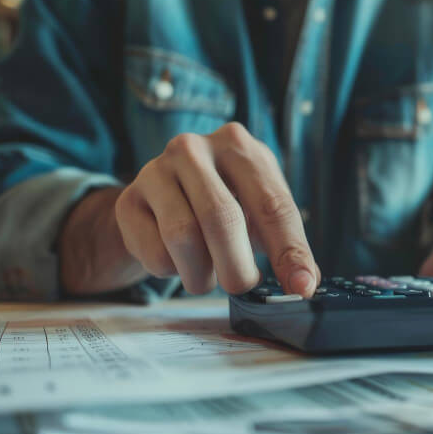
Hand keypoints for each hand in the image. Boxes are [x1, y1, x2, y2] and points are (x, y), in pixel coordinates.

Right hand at [61, 123, 319, 296]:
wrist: (166, 194)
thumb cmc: (227, 201)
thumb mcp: (260, 212)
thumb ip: (286, 245)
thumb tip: (304, 285)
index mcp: (239, 145)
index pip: (272, 204)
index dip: (289, 252)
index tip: (299, 287)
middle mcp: (194, 148)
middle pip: (221, 218)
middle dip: (237, 267)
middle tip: (241, 286)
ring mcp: (155, 170)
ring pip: (183, 237)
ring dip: (202, 273)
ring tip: (209, 274)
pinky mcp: (128, 200)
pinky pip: (154, 253)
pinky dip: (173, 271)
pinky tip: (178, 259)